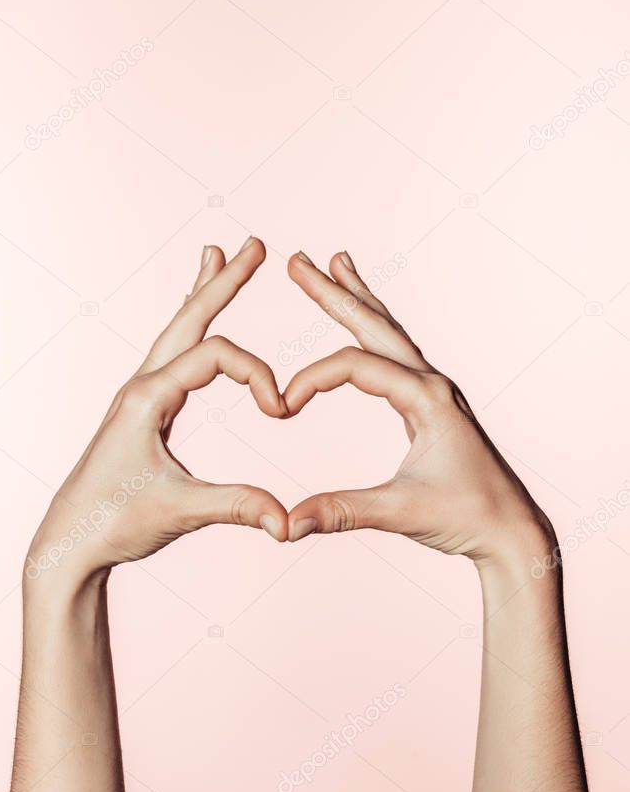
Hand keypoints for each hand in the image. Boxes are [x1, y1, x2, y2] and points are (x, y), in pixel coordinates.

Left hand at [25, 237, 288, 588]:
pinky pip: (171, 355)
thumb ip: (237, 506)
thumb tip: (288, 522)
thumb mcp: (180, 511)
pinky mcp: (141, 411)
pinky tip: (191, 320)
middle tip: (253, 246)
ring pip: (176, 332)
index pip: (218, 356)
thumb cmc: (113, 522)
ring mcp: (138, 395)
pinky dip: (188, 328)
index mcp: (148, 397)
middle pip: (189, 319)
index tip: (281, 412)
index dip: (260, 375)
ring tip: (215, 258)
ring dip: (201, 295)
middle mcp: (140, 385)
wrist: (68, 542)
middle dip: (224, 283)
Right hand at [284, 250, 555, 566]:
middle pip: (374, 325)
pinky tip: (367, 322)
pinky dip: (375, 330)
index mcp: (426, 396)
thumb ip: (342, 511)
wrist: (511, 530)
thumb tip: (287, 522)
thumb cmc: (467, 518)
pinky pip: (396, 354)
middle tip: (299, 261)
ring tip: (338, 263)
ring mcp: (434, 390)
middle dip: (334, 292)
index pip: (355, 366)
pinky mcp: (432, 403)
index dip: (311, 379)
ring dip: (358, 299)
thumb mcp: (401, 512)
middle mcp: (432, 382)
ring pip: (389, 333)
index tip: (280, 408)